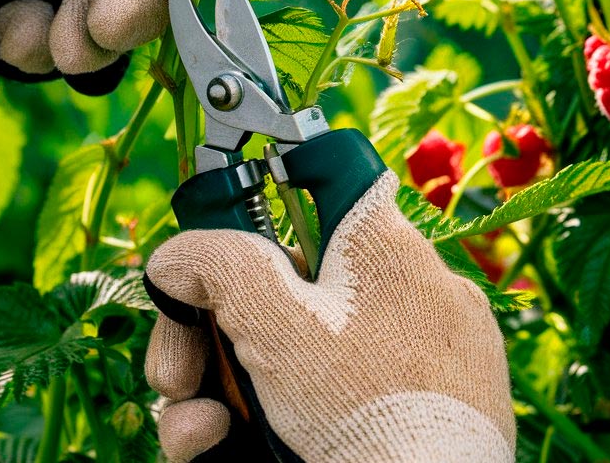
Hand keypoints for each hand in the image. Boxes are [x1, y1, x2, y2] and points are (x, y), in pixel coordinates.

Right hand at [144, 171, 515, 462]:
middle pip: (292, 279)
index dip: (270, 195)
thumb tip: (176, 256)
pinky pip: (350, 383)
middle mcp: (413, 282)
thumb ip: (219, 265)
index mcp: (385, 241)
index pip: (330, 173)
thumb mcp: (275, 325)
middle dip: (217, 326)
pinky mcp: (433, 398)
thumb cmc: (363, 410)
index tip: (226, 237)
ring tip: (199, 430)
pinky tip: (230, 444)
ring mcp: (426, 344)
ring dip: (232, 382)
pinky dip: (289, 411)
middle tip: (177, 374)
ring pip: (307, 342)